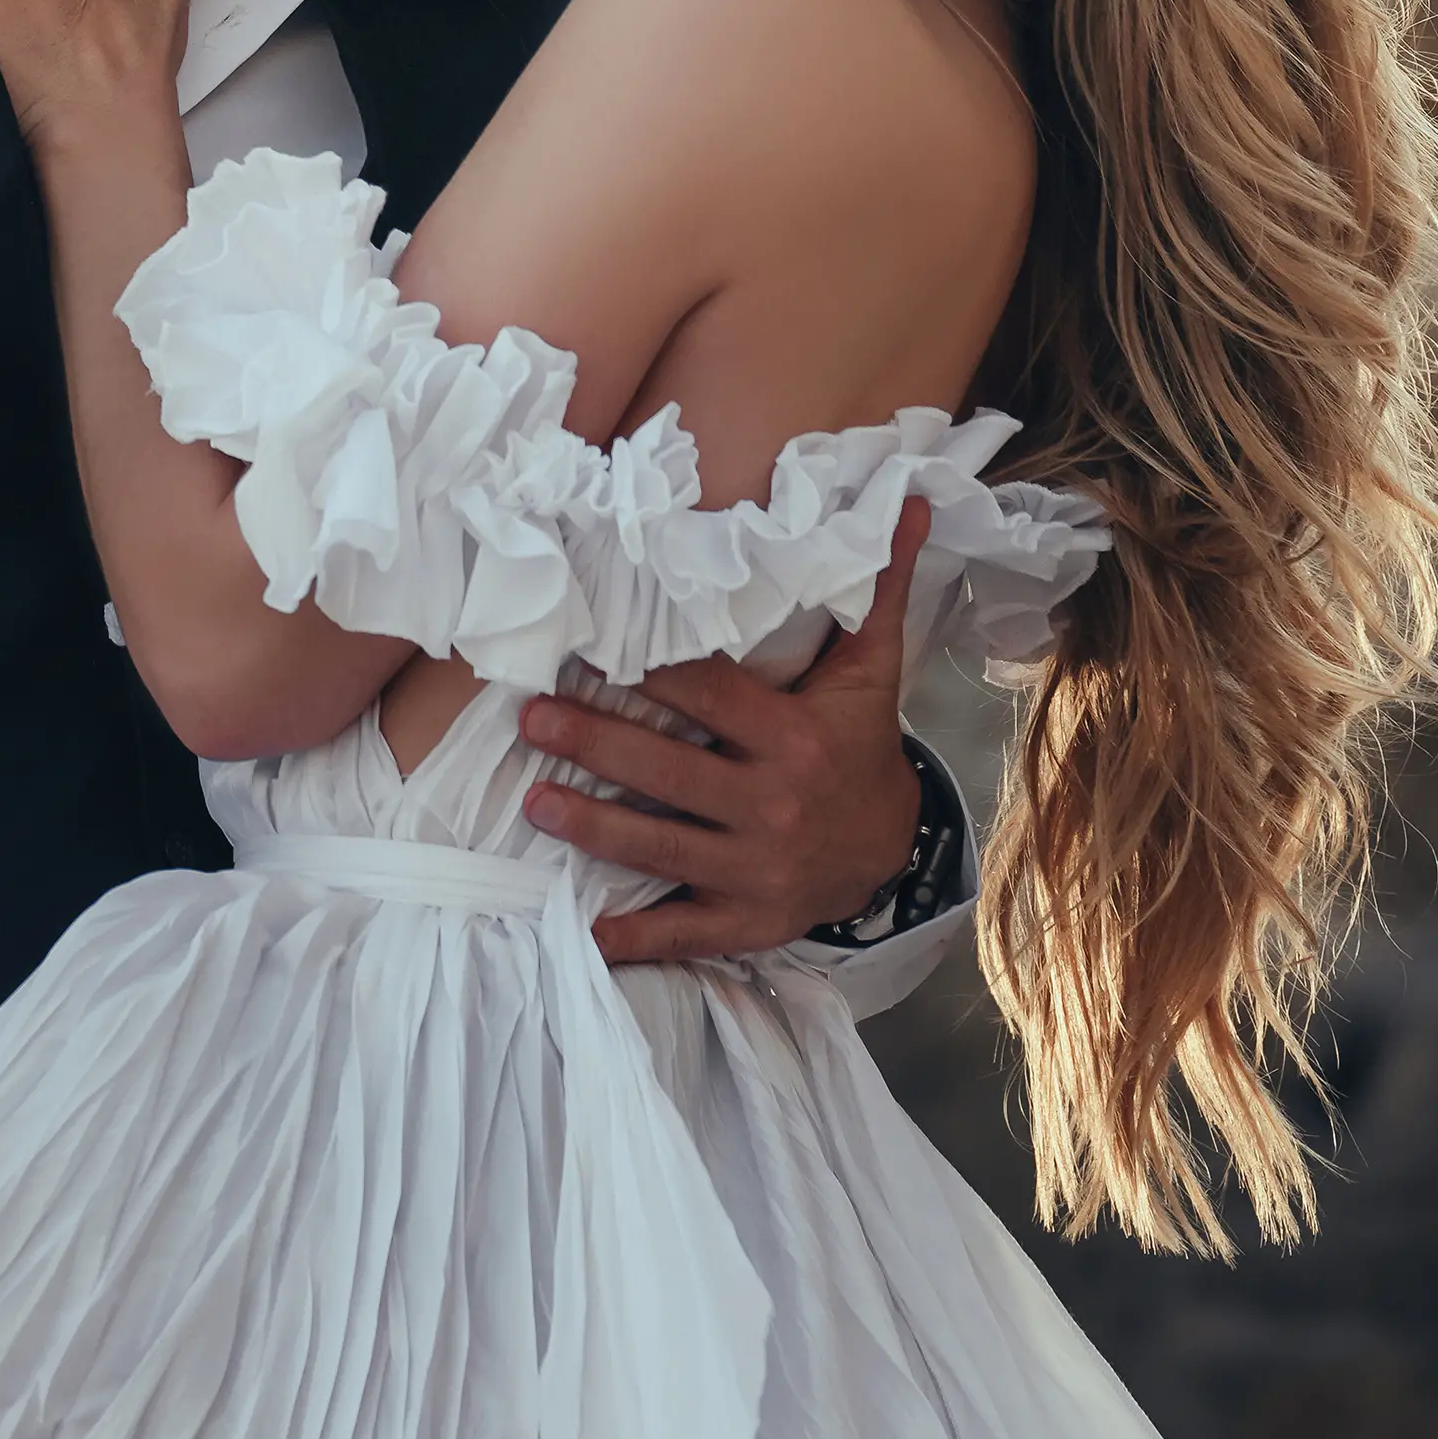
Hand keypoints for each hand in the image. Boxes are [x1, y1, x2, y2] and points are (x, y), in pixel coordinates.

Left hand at [529, 499, 933, 965]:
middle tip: (531, 717)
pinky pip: (685, 932)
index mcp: (796, 740)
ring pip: (664, 848)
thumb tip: (906, 499)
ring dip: (594, 828)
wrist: (895, 849)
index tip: (590, 644)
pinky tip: (583, 930)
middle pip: (672, 772)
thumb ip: (876, 589)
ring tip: (532, 802)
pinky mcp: (750, 921)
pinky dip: (637, 939)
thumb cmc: (859, 746)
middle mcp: (776, 806)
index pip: (713, 697)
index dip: (653, 671)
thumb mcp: (871, 671)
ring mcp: (760, 870)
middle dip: (597, 744)